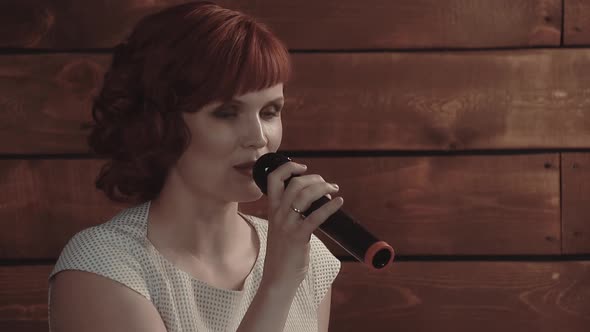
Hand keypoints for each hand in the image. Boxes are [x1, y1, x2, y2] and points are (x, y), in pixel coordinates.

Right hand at [261, 161, 343, 287]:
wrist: (277, 277)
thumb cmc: (283, 253)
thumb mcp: (281, 228)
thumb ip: (290, 213)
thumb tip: (313, 201)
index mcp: (273, 210)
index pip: (273, 179)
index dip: (288, 167)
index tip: (302, 167)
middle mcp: (278, 214)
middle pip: (294, 184)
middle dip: (314, 178)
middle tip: (326, 183)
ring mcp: (287, 225)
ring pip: (304, 196)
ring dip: (323, 188)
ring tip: (334, 189)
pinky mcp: (298, 237)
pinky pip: (315, 217)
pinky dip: (330, 207)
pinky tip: (339, 202)